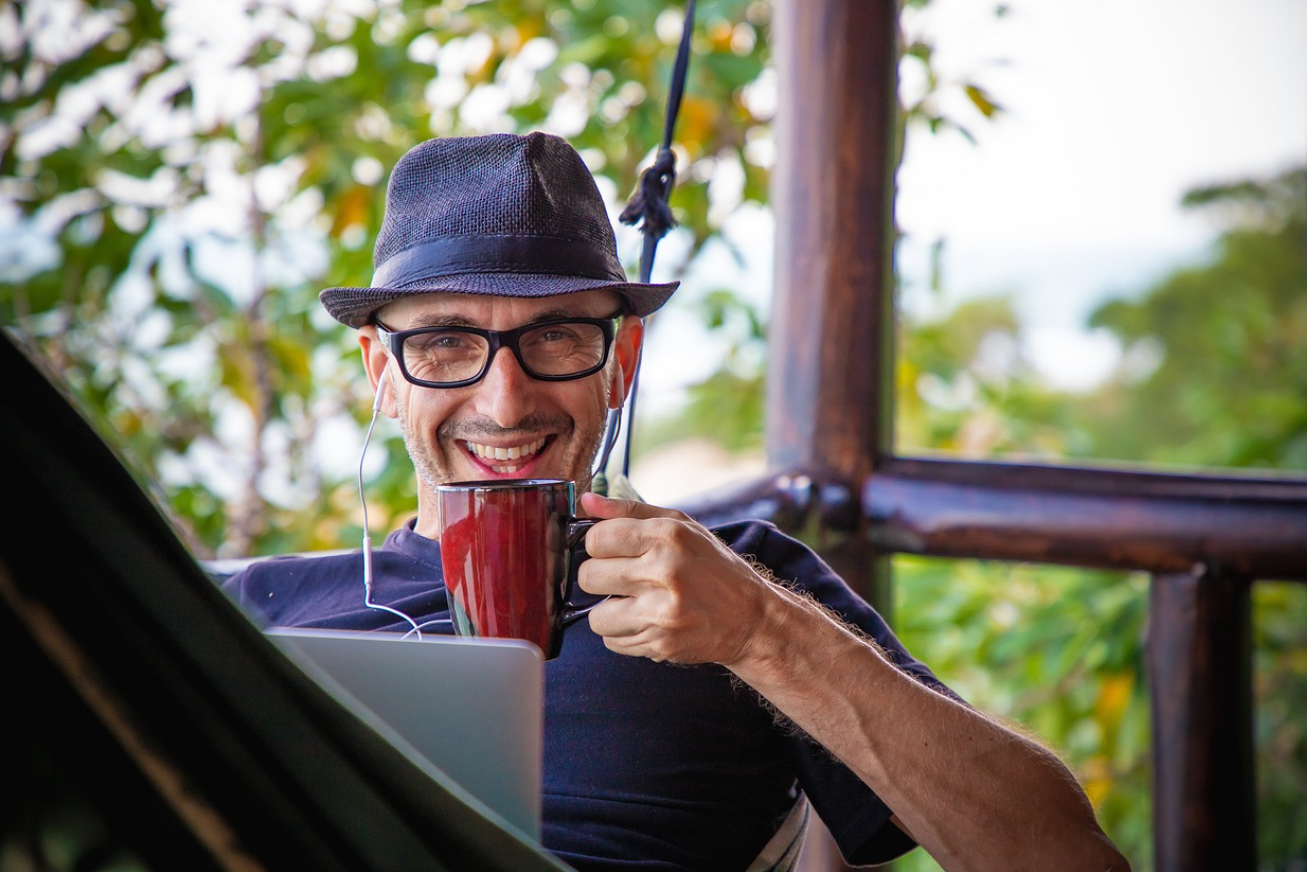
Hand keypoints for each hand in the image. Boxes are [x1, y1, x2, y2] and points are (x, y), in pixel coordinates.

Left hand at [576, 493, 773, 665]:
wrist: (751, 618)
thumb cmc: (713, 567)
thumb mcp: (681, 526)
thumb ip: (629, 511)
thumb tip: (585, 502)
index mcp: (667, 537)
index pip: (596, 539)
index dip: (597, 544)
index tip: (610, 550)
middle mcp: (664, 573)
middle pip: (589, 577)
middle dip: (600, 578)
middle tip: (622, 577)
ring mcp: (662, 613)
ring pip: (596, 616)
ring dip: (609, 611)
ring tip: (633, 603)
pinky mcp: (661, 644)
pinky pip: (612, 641)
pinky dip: (623, 633)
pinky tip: (646, 621)